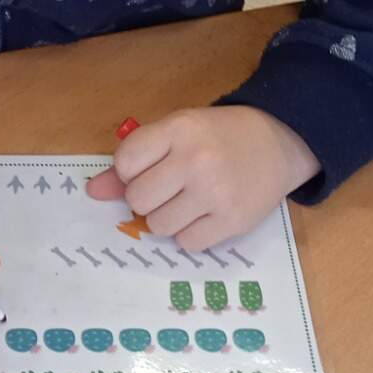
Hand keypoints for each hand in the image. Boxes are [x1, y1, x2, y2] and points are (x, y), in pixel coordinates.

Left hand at [86, 106, 319, 249]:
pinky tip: (205, 214)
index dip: (130, 171)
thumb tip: (93, 192)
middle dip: (147, 197)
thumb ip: (135, 158)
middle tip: (170, 186)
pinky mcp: (233, 221)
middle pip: (137, 200)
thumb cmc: (219, 136)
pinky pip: (187, 243)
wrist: (279, 142)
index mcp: (179, 129)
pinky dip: (190, 233)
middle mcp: (196, 160)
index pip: (125, 163)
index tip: (149, 167)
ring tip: (189, 200)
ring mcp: (215, 193)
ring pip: (159, 226)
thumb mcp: (177, 132)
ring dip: (167, 218)